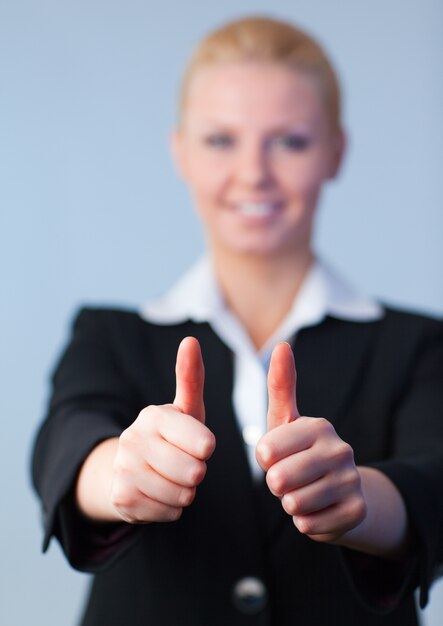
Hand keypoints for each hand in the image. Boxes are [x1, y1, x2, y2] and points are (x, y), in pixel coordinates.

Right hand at [110, 337, 215, 523]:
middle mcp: (133, 438)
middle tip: (184, 463)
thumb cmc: (170, 436)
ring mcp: (124, 469)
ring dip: (185, 492)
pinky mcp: (121, 498)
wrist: (127, 469)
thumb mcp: (185, 409)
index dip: (206, 448)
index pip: (204, 443)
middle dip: (196, 472)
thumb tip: (190, 339)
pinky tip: (159, 493)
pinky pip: (169, 513)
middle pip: (194, 473)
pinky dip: (171, 508)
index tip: (199, 444)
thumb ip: (190, 378)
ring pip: (183, 495)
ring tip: (172, 477)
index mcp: (153, 415)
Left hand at [256, 342, 365, 542]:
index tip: (274, 456)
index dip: (264, 459)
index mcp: (318, 426)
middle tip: (287, 479)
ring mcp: (351, 480)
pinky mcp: (357, 511)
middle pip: (280, 479)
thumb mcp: (285, 420)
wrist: (338, 491)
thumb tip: (282, 344)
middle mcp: (340, 449)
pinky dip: (305, 522)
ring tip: (301, 492)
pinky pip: (310, 526)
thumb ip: (281, 385)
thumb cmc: (299, 451)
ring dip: (290, 503)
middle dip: (275, 485)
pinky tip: (315, 508)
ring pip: (295, 504)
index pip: (267, 449)